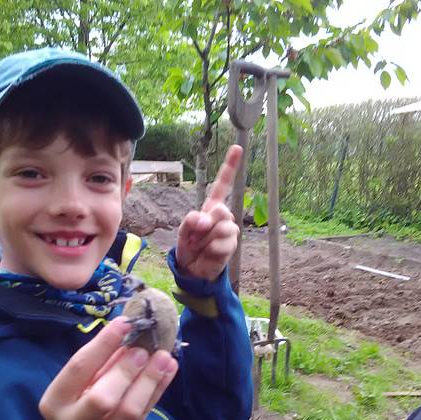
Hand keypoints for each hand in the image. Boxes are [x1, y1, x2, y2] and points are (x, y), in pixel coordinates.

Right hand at [39, 318, 178, 419]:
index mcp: (55, 401)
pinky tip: (169, 369)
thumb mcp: (72, 390)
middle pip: (102, 397)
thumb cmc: (74, 413)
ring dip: (149, 380)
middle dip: (125, 369)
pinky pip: (145, 414)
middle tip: (142, 348)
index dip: (103, 344)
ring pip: (128, 410)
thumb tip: (126, 333)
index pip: (79, 369)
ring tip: (163, 357)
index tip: (124, 322)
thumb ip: (96, 365)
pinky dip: (158, 389)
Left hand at [176, 145, 242, 280]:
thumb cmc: (188, 247)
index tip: (237, 148)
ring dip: (206, 240)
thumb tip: (205, 220)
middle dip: (205, 224)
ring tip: (201, 246)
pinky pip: (222, 244)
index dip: (230, 167)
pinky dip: (210, 251)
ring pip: (222, 228)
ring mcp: (229, 231)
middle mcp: (223, 216)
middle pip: (220, 210)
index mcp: (211, 207)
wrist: (193, 270)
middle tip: (196, 236)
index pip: (222, 185)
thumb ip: (191, 221)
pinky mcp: (231, 246)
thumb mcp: (183, 231)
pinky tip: (208, 254)